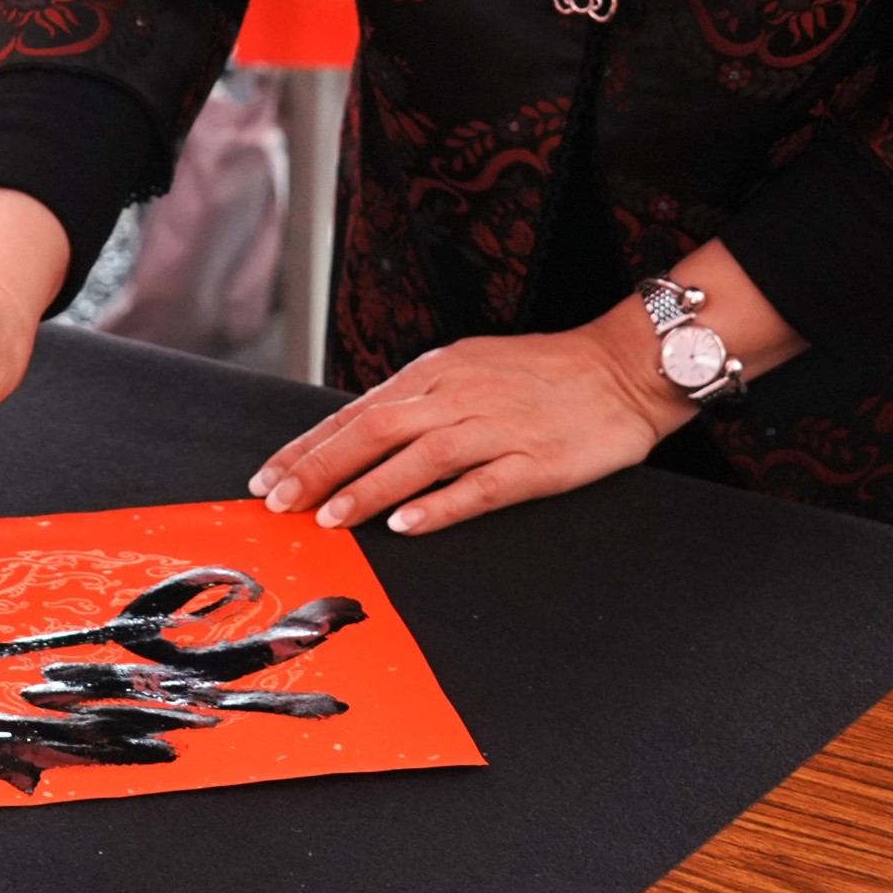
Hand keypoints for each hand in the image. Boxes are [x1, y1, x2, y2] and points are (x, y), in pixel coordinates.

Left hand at [250, 303, 694, 536]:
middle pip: (375, 431)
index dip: (309, 447)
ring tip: (330, 519)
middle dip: (321, 469)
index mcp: (437, 373)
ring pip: (419, 458)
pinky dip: (441, 505)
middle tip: (280, 504)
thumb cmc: (544, 372)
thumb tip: (359, 435)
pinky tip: (408, 524)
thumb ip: (418, 402)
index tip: (270, 478)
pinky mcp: (535, 462)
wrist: (623, 368)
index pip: (357, 412)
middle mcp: (459, 396)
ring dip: (369, 488)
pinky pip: (481, 485)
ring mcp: (497, 429)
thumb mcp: (468, 369)